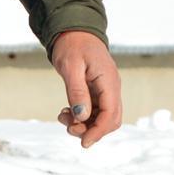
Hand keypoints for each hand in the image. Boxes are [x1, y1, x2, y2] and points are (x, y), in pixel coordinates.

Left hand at [47, 30, 120, 146]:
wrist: (74, 31)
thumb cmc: (72, 45)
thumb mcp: (70, 67)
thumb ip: (77, 91)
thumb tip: (82, 116)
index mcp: (109, 82)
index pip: (111, 114)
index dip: (99, 131)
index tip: (84, 143)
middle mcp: (111, 88)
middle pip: (110, 120)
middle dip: (91, 130)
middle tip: (69, 128)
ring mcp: (106, 90)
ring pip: (101, 117)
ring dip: (84, 124)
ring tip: (62, 118)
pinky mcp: (98, 91)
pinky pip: (94, 110)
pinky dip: (81, 116)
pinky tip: (65, 113)